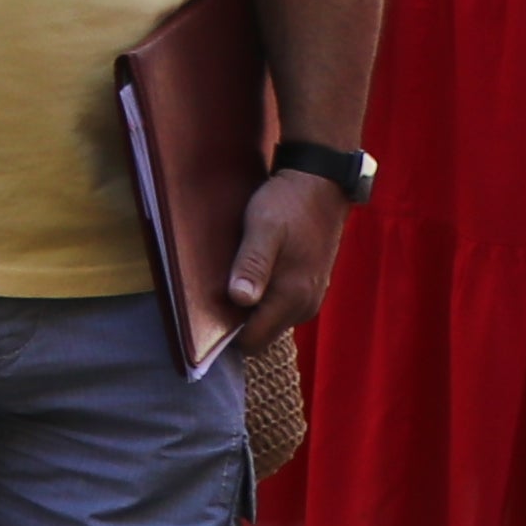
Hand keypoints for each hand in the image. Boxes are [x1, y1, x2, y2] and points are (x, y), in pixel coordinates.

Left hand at [216, 170, 349, 354]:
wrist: (321, 184)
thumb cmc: (289, 204)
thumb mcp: (264, 228)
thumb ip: (252, 264)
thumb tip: (240, 299)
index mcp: (292, 296)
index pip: (254, 341)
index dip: (227, 335)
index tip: (204, 317)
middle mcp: (305, 305)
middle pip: (261, 333)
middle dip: (237, 322)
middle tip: (211, 294)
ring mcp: (311, 297)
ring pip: (271, 320)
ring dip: (250, 309)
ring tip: (229, 280)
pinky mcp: (311, 286)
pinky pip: (280, 306)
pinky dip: (264, 298)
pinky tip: (249, 274)